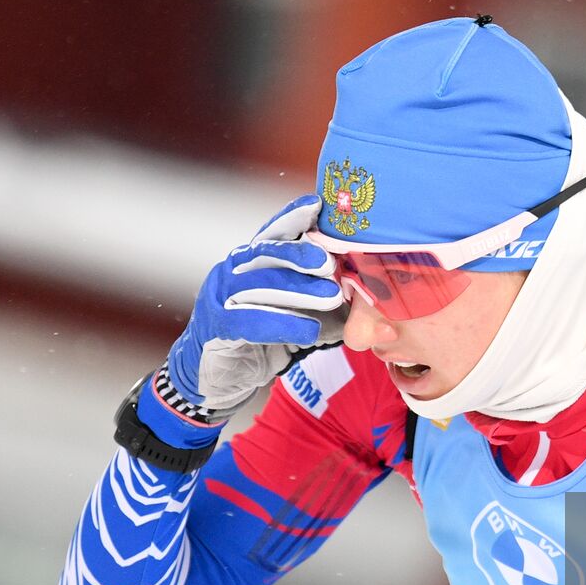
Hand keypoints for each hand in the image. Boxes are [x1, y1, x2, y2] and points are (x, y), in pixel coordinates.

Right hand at [167, 194, 344, 412]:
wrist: (222, 378)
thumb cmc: (264, 339)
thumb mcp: (299, 313)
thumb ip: (325, 299)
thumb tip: (369, 295)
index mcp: (253, 261)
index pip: (274, 233)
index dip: (293, 217)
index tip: (318, 205)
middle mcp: (234, 271)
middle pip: (266, 254)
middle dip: (299, 254)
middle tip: (330, 263)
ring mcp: (220, 298)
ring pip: (259, 286)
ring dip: (297, 291)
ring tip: (332, 297)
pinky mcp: (216, 328)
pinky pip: (247, 322)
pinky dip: (280, 324)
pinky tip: (309, 332)